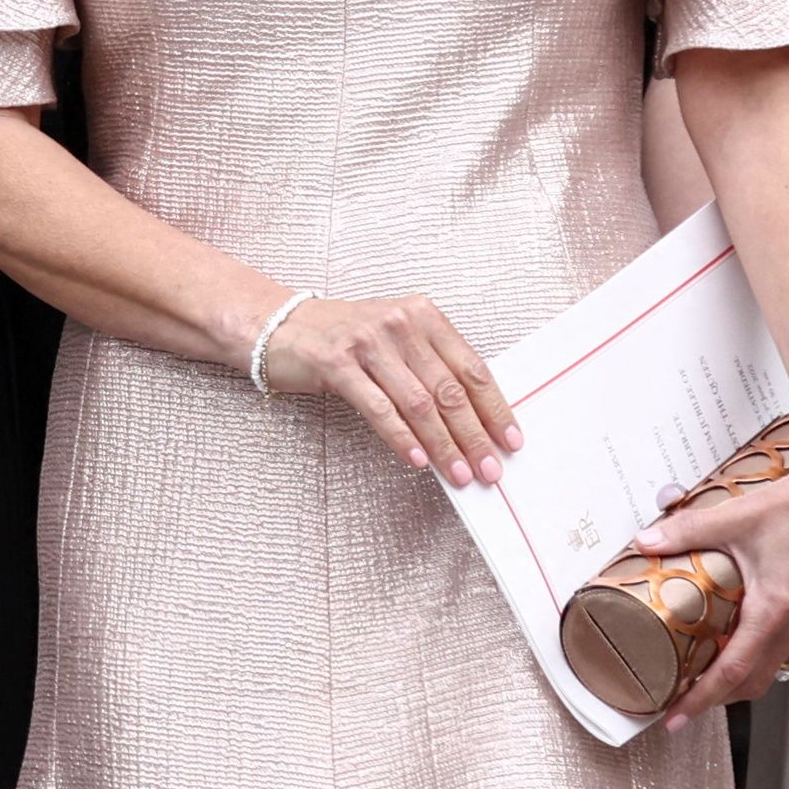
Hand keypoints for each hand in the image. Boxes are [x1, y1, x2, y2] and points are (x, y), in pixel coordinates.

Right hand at [255, 291, 520, 485]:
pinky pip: (378, 407)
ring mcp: (367, 341)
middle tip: (489, 467)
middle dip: (474, 434)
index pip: (471, 367)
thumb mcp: (395, 340)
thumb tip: (472, 421)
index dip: (495, 407)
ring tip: (458, 473)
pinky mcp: (336, 362)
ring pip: (418, 402)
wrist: (278, 325)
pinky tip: (415, 459)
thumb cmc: (343, 339)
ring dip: (442, 444)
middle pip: (448, 389)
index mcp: (423, 315)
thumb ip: (431, 368)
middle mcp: (399, 323)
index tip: (510, 440)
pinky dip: (400, 437)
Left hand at [627, 432, 788, 728]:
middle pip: (755, 680)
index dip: (701, 699)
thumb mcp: (735, 518)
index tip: (676, 716)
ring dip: (743, 677)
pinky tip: (745, 642)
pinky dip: (765, 654)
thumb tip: (646, 541)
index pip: (733, 672)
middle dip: (718, 697)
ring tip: (707, 674)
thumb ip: (686, 531)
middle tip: (683, 700)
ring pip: (775, 665)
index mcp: (774, 611)